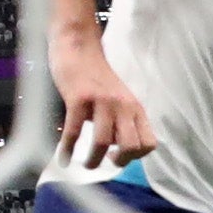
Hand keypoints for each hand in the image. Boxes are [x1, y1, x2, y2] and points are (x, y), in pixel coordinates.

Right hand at [46, 36, 157, 171]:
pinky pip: (75, 131)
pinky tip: (63, 159)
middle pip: (131, 145)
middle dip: (119, 162)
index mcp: (134, 107)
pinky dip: (68, 150)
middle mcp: (122, 106)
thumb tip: (115, 147)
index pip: (149, 142)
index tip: (117, 155)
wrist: (78, 47)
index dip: (136, 156)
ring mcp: (101, 102)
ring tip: (85, 165)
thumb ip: (119, 119)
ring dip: (93, 160)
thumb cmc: (94, 75)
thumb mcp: (116, 98)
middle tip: (105, 162)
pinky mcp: (79, 98)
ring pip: (103, 141)